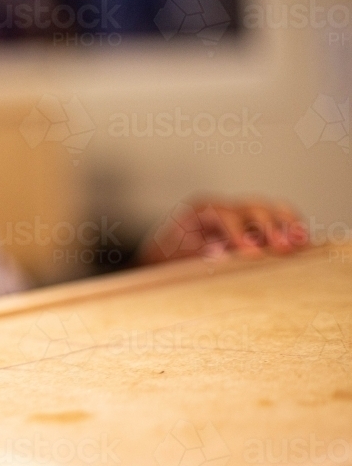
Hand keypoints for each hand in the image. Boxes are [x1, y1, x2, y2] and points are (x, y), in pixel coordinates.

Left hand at [139, 196, 308, 264]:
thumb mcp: (169, 257)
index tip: (252, 253)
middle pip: (250, 208)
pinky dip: (287, 227)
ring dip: (285, 225)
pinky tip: (301, 240)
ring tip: (300, 242)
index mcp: (199, 211)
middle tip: (282, 249)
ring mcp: (238, 214)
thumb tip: (218, 253)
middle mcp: (221, 208)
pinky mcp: (251, 225)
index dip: (240, 233)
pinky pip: (274, 219)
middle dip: (268, 228)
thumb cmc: (165, 258)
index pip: (224, 215)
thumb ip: (191, 254)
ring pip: (267, 210)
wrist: (164, 257)